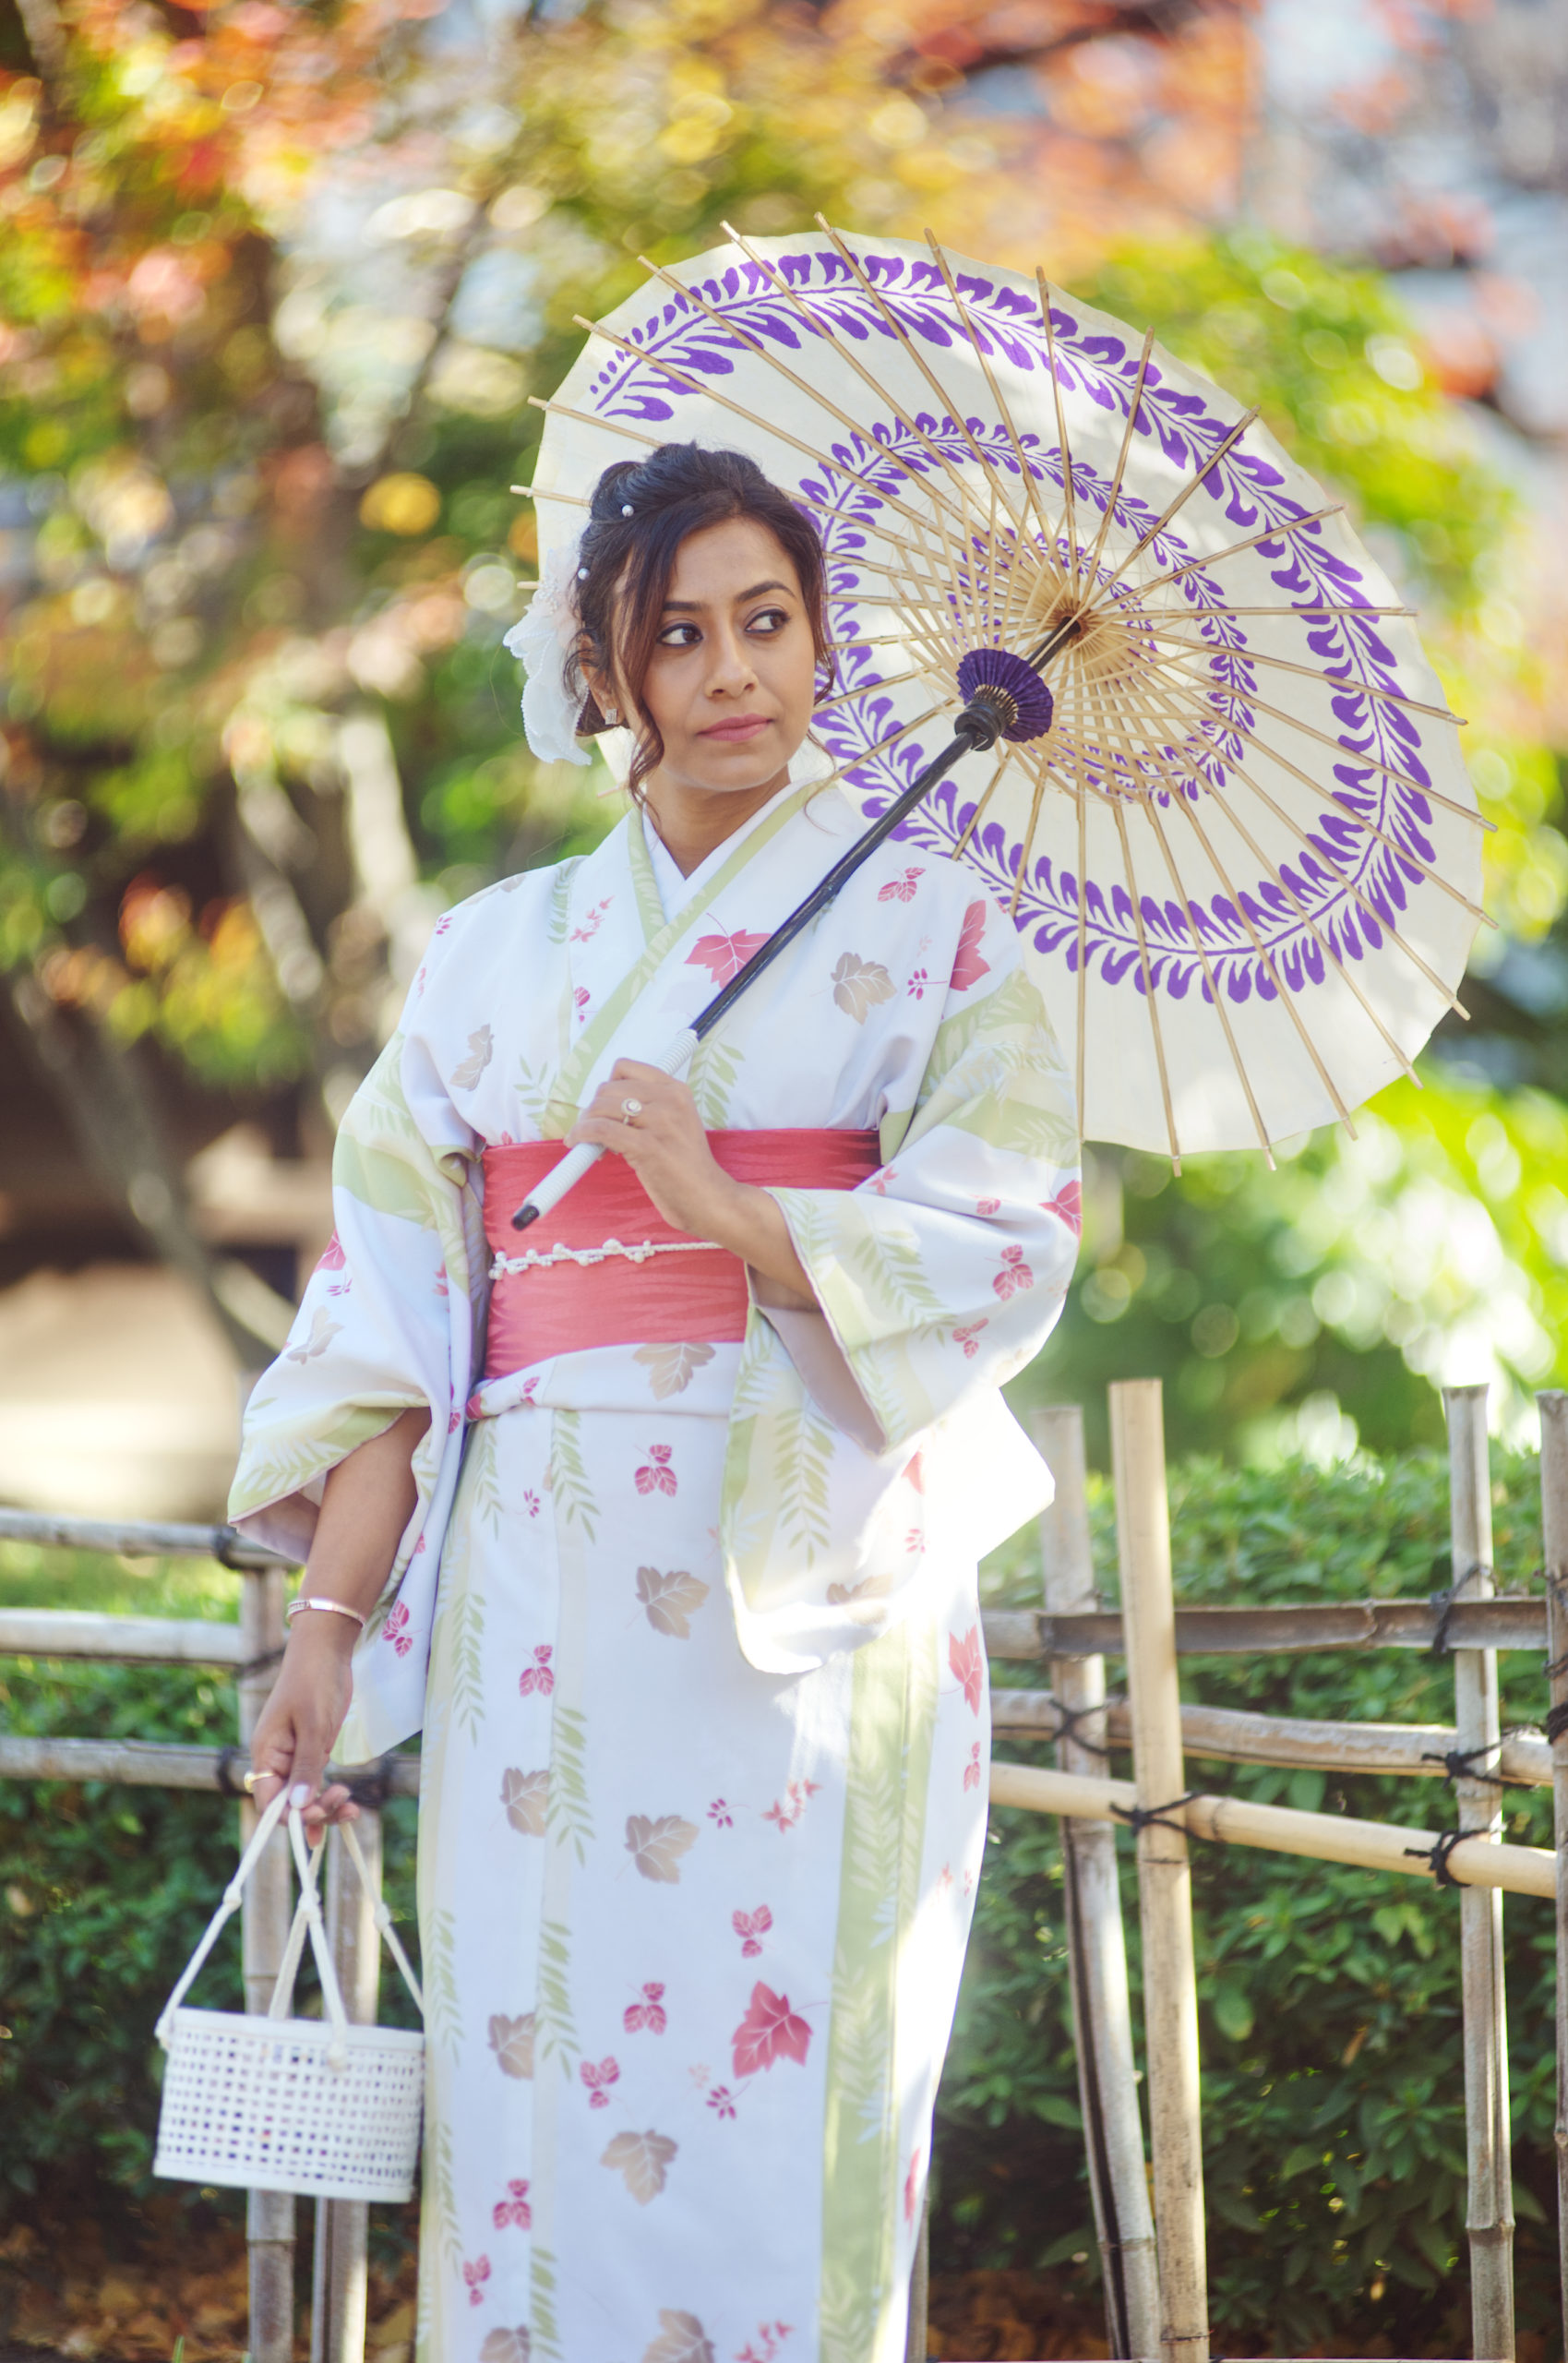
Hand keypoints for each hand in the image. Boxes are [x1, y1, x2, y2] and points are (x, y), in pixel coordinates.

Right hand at [247, 1615, 358, 1841]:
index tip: (317, 1815)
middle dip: (314, 1811)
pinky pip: (315, 1781)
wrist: (326, 1650)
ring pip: (304, 1795)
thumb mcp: (313, 1725)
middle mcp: (277, 1760)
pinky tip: (343, 1810)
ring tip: (352, 1810)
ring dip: (325, 1808)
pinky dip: (327, 1796)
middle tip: (345, 1805)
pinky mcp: (312, 1750)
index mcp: (266, 1753)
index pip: (268, 1801)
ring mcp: (295, 1756)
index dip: (290, 1816)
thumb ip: (306, 1766)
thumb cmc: (314, 1681)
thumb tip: (298, 1806)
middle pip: (288, 1803)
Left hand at [566, 1060, 816, 1304]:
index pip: (625, 1068)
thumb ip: (648, 1109)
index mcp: (677, 1090)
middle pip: (608, 1089)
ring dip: (585, 1124)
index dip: (606, 1088)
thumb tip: (601, 1108)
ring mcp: (661, 1122)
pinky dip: (582, 1135)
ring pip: (601, 1108)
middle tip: (593, 1132)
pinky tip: (578, 1144)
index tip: (604, 1109)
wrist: (709, 1198)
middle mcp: (670, 1100)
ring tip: (589, 1143)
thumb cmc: (686, 1168)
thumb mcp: (675, 1125)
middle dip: (593, 1110)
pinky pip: (601, 1130)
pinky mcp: (648, 1146)